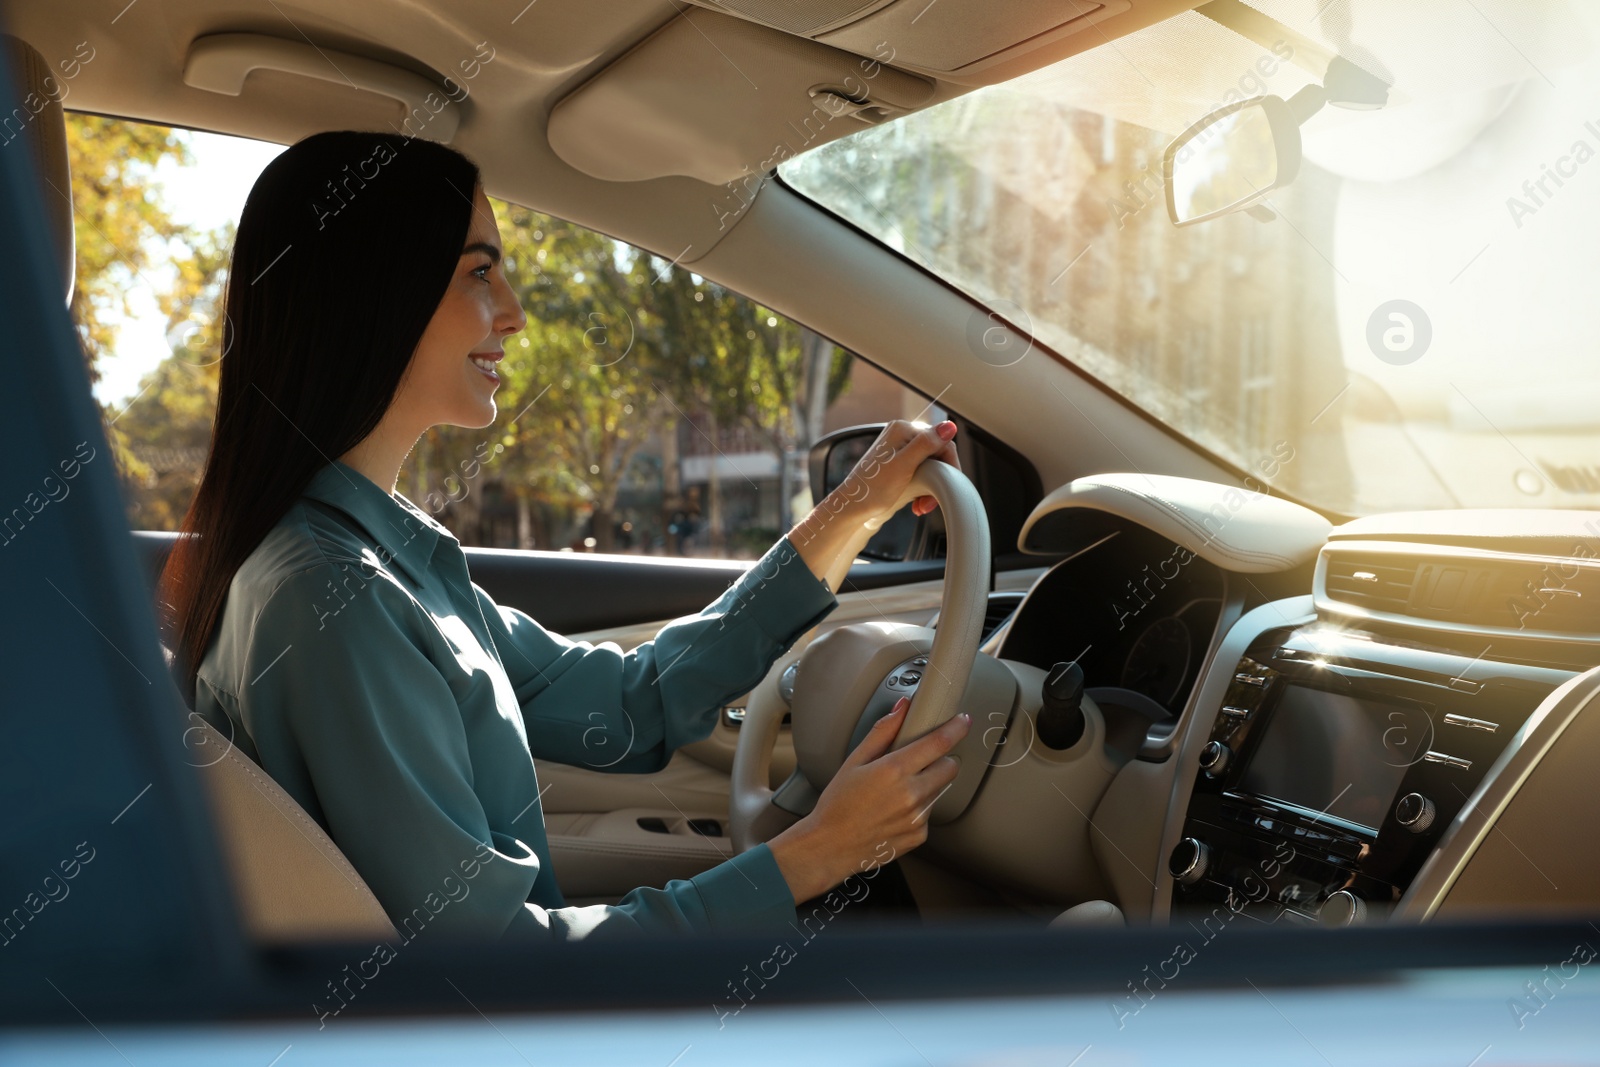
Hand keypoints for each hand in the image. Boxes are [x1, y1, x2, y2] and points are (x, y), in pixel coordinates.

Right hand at [767, 697, 970, 903]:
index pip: (938, 743)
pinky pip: (929, 814)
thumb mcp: (854, 761)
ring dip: (928, 785)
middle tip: (921, 761)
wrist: (831, 847)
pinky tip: (895, 811)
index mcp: (894, 771)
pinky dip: (919, 808)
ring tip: (897, 792)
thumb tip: (902, 708)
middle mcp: (911, 795)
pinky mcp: (919, 835)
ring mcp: (918, 818)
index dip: (955, 728)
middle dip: (942, 759)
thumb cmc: (838, 804)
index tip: (962, 721)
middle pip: (949, 767)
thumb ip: (882, 732)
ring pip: (940, 790)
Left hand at [837, 419, 960, 520]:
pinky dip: (922, 487)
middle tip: (928, 501)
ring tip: (921, 505)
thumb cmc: (873, 489)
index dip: (949, 464)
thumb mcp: (904, 465)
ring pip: (930, 465)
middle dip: (938, 479)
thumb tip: (950, 425)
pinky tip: (916, 501)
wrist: (853, 507)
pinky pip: (920, 471)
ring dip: (930, 487)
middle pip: (936, 454)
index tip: (949, 484)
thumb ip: (927, 444)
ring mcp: (898, 448)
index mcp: (903, 429)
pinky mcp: (897, 462)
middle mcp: (901, 434)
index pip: (941, 441)